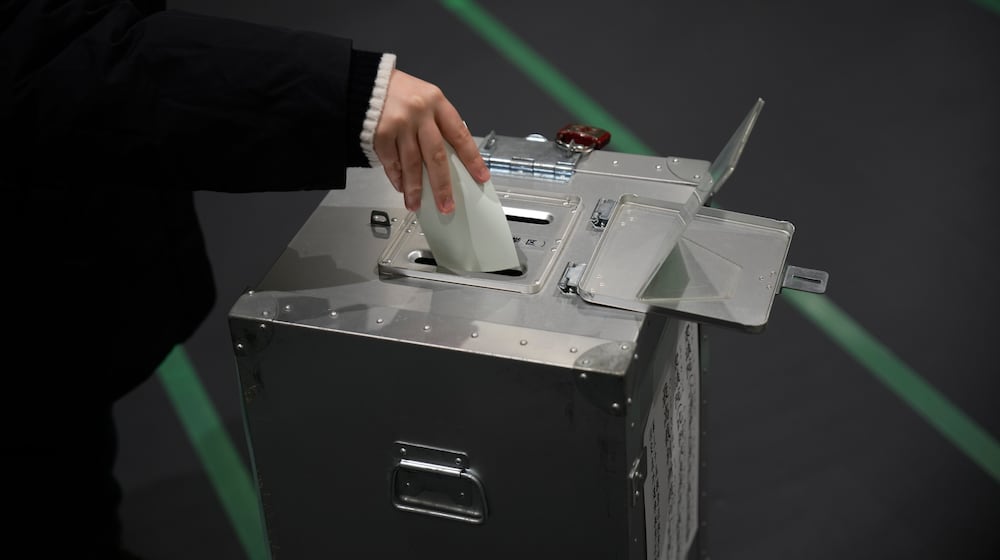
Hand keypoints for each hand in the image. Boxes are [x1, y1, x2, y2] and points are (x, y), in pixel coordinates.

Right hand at [373, 69, 489, 213]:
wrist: (364, 82)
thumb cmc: (398, 93)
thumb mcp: (425, 100)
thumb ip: (437, 124)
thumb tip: (447, 160)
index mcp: (437, 103)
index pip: (460, 135)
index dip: (472, 159)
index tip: (480, 176)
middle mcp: (420, 112)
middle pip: (436, 156)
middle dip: (442, 185)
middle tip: (447, 205)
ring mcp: (400, 123)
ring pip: (412, 164)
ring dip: (415, 188)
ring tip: (417, 204)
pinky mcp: (380, 132)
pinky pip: (392, 162)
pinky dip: (396, 177)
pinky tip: (401, 188)